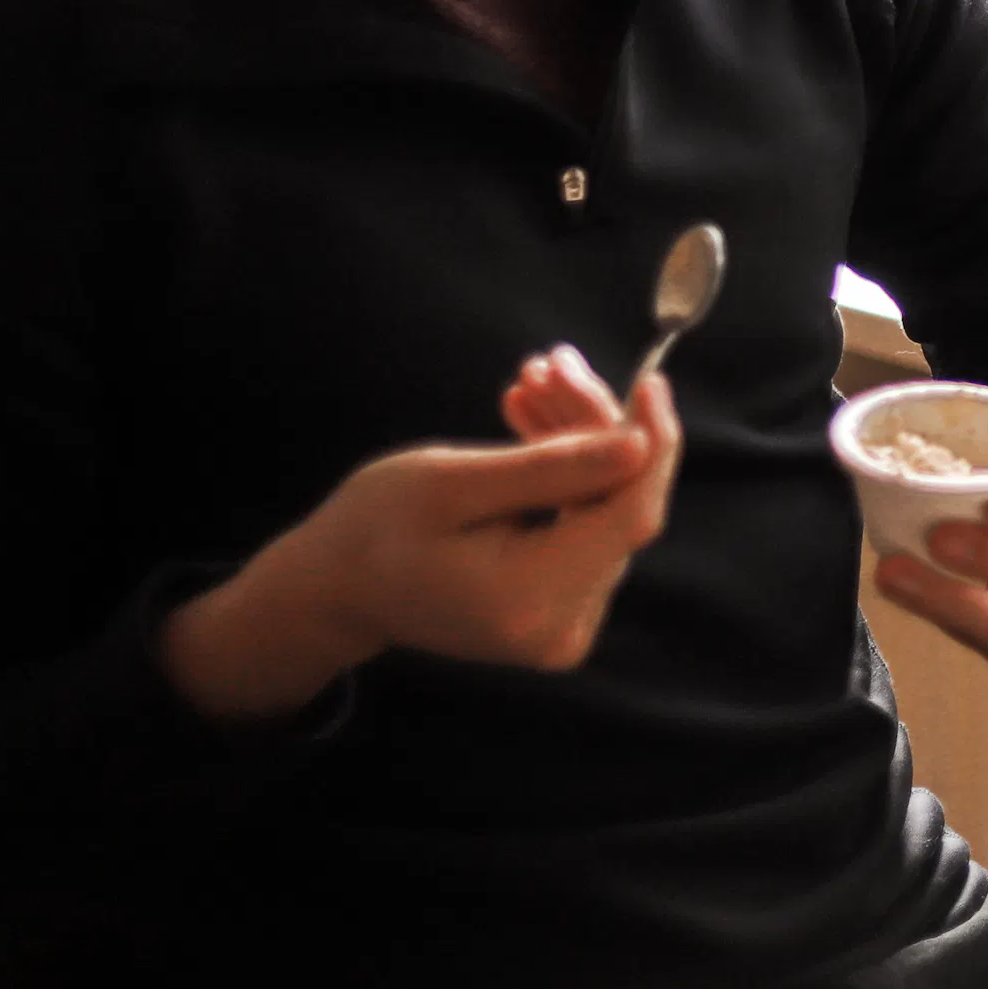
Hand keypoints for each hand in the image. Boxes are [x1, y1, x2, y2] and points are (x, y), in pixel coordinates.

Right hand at [161, 346, 682, 724]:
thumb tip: (641, 444)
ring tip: (532, 382)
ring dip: (576, 439)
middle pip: (614, 505)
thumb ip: (551, 467)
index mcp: (530, 598)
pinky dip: (565, 472)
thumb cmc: (373, 530)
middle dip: (593, 424)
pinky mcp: (560, 609)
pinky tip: (533, 423)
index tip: (648, 379)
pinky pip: (583, 525)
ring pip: (601, 508)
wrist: (335, 588)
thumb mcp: (452, 483)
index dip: (652, 443)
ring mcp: (563, 624)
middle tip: (550, 363)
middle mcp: (560, 626)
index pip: (630, 516)